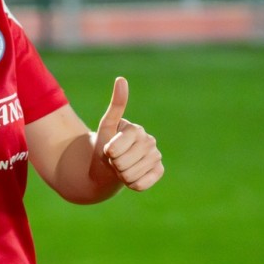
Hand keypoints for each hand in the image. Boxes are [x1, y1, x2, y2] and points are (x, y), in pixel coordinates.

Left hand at [93, 77, 163, 191]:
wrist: (107, 167)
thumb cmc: (104, 146)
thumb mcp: (105, 126)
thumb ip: (115, 105)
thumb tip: (121, 79)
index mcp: (137, 129)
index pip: (116, 148)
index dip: (109, 152)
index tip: (108, 150)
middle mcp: (150, 141)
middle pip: (123, 162)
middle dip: (114, 165)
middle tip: (114, 160)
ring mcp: (156, 156)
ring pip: (131, 175)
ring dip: (121, 175)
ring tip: (121, 167)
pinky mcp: (159, 171)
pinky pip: (141, 184)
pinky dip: (131, 184)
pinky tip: (131, 177)